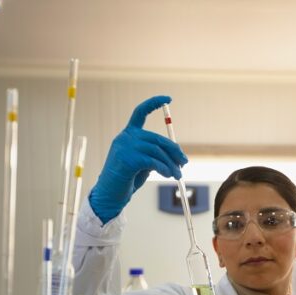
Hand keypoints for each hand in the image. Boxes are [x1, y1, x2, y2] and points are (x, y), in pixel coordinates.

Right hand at [88, 95, 187, 222]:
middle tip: (184, 163)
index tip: (168, 98)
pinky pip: (152, 161)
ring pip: (157, 151)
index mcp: (128, 134)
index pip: (140, 112)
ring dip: (171, 164)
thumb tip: (179, 156)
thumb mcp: (143, 163)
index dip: (154, 103)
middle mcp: (125, 137)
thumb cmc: (127, 179)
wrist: (110, 194)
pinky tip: (168, 174)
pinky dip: (163, 168)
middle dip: (174, 151)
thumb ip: (156, 154)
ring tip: (177, 175)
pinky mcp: (127, 159)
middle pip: (156, 138)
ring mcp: (125, 147)